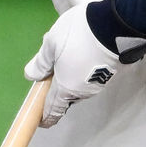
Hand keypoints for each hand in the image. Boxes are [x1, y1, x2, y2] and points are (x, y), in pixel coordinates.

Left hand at [24, 4, 119, 126]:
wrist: (114, 24)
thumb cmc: (78, 35)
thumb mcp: (52, 43)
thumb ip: (41, 62)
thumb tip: (31, 75)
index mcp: (66, 87)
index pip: (54, 109)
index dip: (46, 117)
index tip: (42, 122)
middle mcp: (84, 90)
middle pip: (67, 95)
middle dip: (58, 86)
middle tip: (53, 65)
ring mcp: (99, 82)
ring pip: (80, 84)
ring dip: (72, 74)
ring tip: (68, 51)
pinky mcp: (111, 72)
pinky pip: (91, 75)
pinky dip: (84, 68)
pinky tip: (83, 50)